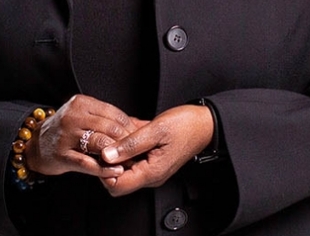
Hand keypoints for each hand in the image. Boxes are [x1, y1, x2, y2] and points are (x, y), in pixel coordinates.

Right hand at [25, 95, 141, 178]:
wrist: (35, 145)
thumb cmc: (66, 131)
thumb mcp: (83, 116)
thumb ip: (106, 119)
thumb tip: (137, 125)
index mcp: (81, 103)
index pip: (114, 113)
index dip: (130, 127)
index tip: (141, 138)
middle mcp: (72, 116)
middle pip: (110, 128)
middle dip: (127, 141)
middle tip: (139, 152)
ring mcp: (65, 135)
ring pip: (100, 143)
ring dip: (118, 155)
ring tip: (130, 162)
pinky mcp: (61, 155)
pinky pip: (87, 163)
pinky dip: (104, 169)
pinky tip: (115, 172)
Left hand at [99, 104, 213, 195]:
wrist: (205, 124)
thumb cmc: (186, 126)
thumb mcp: (155, 130)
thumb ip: (130, 144)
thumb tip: (106, 155)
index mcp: (151, 172)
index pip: (116, 186)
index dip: (104, 170)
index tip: (104, 151)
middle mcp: (150, 175)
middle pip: (117, 178)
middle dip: (111, 158)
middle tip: (115, 137)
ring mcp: (151, 169)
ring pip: (124, 166)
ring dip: (121, 149)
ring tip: (128, 131)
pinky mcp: (152, 161)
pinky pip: (133, 157)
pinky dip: (129, 144)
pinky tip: (134, 130)